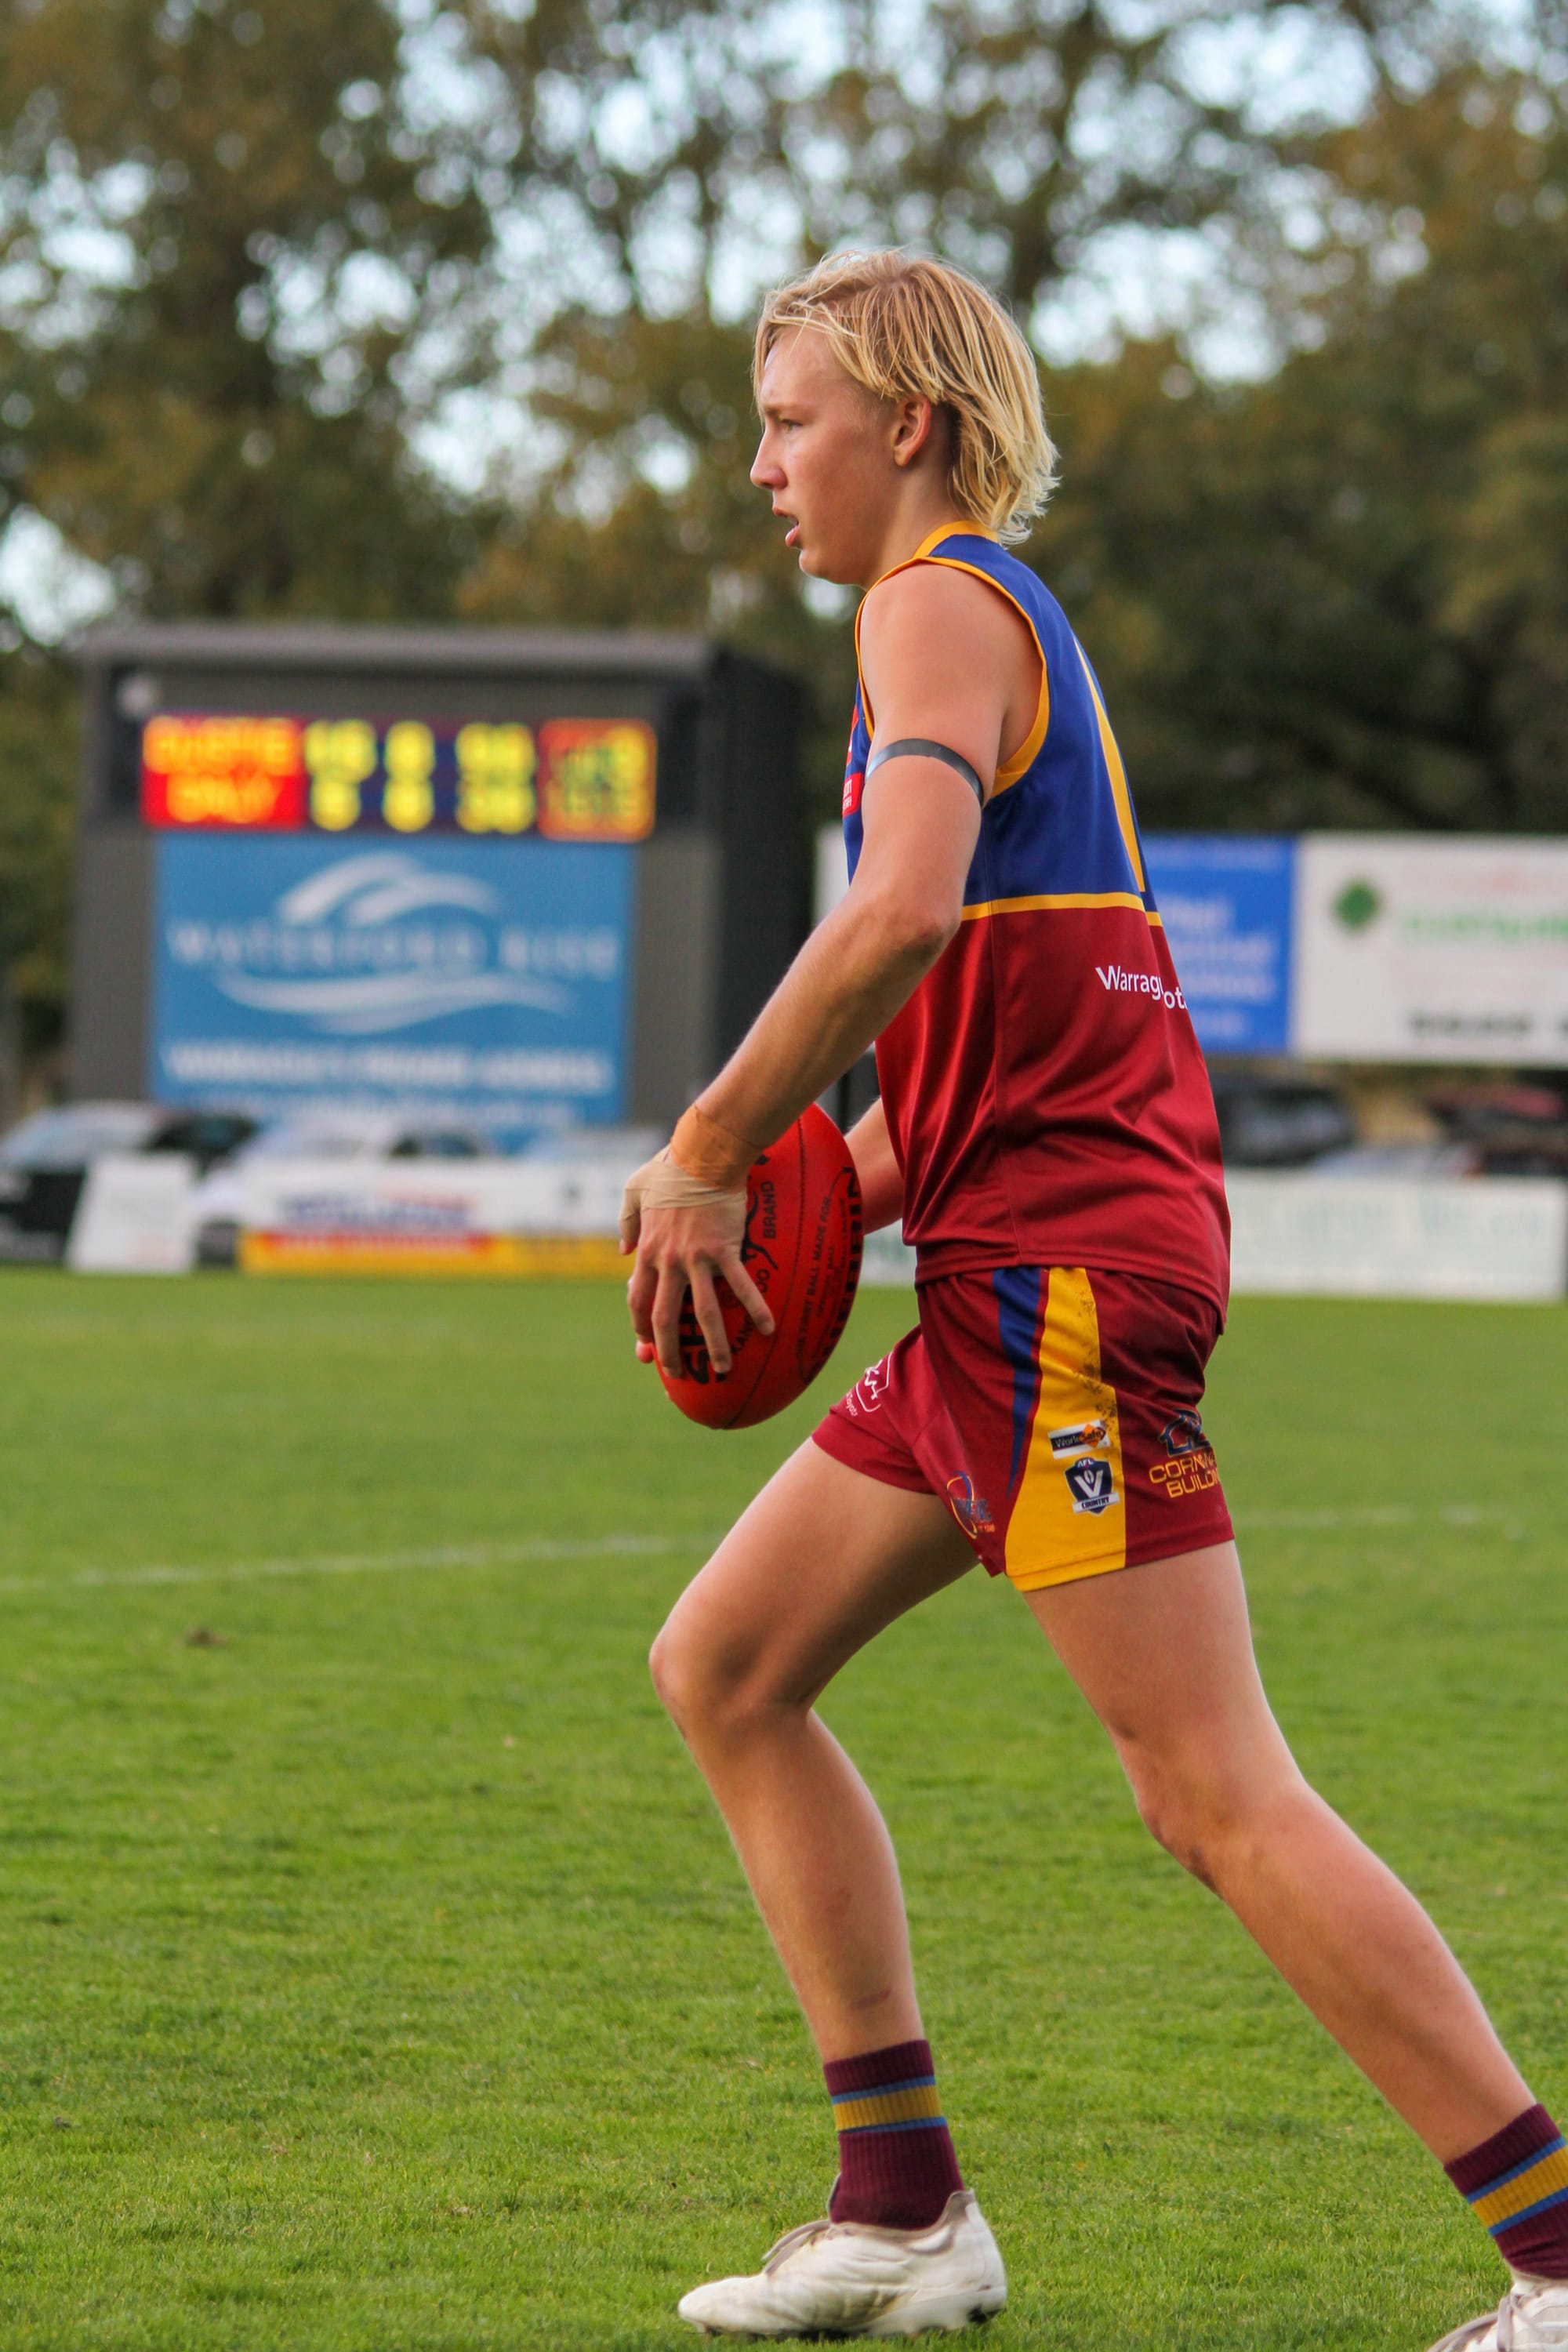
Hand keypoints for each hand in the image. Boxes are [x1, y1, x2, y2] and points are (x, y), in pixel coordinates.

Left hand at [620, 1150, 774, 1378]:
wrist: (703, 1154)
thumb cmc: (669, 1167)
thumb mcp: (633, 1190)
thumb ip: (626, 1222)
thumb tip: (622, 1251)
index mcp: (647, 1251)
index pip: (637, 1300)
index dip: (640, 1328)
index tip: (647, 1347)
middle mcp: (668, 1261)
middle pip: (663, 1318)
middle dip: (669, 1351)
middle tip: (679, 1374)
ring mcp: (696, 1258)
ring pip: (701, 1313)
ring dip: (713, 1345)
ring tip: (723, 1369)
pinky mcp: (724, 1250)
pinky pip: (740, 1286)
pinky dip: (755, 1309)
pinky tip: (767, 1330)